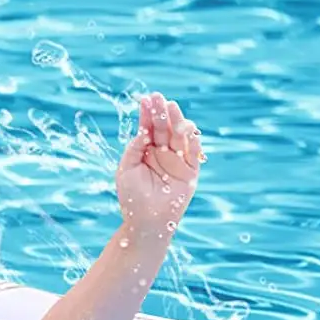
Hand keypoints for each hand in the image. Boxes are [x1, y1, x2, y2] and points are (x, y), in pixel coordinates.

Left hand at [116, 92, 202, 241]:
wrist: (146, 222)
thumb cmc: (132, 198)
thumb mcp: (126, 170)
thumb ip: (134, 149)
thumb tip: (142, 130)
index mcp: (146, 152)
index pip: (148, 129)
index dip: (147, 115)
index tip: (145, 99)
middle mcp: (163, 153)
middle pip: (164, 127)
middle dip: (161, 112)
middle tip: (158, 97)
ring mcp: (178, 160)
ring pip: (179, 135)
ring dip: (176, 120)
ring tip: (170, 107)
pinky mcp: (191, 169)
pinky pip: (193, 150)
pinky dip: (191, 137)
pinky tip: (184, 125)